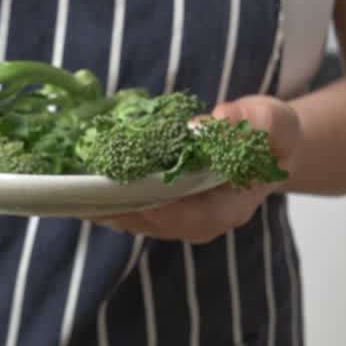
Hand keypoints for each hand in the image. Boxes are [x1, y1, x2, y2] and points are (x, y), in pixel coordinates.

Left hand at [94, 95, 302, 243]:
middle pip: (154, 223)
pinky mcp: (156, 208)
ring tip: (72, 191)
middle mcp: (199, 221)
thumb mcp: (273, 122)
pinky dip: (102, 199)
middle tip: (85, 195)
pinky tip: (77, 186)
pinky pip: (126, 209)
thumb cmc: (265, 136)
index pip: (195, 217)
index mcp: (230, 207)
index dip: (165, 209)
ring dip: (103, 206)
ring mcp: (175, 219)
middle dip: (120, 209)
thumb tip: (215, 122)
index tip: (135, 196)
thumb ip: (256, 122)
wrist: (257, 148)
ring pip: (134, 219)